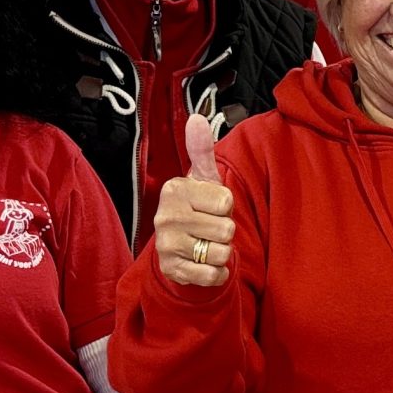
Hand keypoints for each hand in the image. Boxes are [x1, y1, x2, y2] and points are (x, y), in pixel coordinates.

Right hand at [153, 116, 234, 287]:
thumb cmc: (197, 208)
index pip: (226, 201)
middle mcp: (166, 217)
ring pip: (221, 253)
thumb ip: (201, 150)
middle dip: (225, 232)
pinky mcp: (173, 271)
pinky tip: (203, 264)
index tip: (211, 207)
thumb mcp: (202, 179)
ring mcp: (167, 246)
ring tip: (206, 245)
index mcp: (174, 190)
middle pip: (226, 230)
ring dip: (221, 253)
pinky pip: (213, 275)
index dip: (226, 207)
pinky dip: (216, 273)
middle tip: (209, 228)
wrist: (178, 251)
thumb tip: (197, 117)